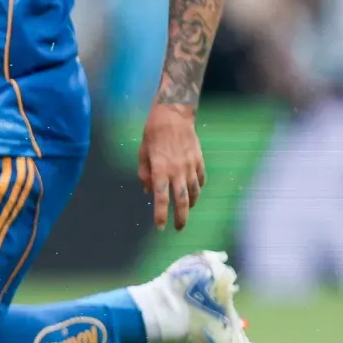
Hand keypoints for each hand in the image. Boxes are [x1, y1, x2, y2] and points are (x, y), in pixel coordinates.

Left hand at [137, 102, 203, 230]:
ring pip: (194, 192)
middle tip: (178, 228)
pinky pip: (200, 179)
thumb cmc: (153, 132)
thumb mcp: (142, 152)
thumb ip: (144, 173)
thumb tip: (147, 191)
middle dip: (180, 217)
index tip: (160, 227)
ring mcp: (190, 166)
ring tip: (185, 211)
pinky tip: (194, 191)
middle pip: (181, 200)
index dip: (160, 214)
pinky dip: (197, 188)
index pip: (160, 197)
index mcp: (160, 169)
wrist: (174, 114)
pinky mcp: (199, 160)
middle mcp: (177, 171)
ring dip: (190, 204)